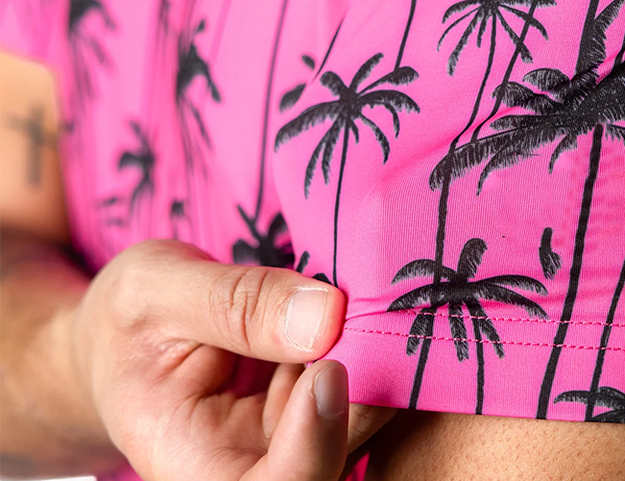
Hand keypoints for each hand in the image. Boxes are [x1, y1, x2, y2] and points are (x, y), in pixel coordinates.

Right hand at [67, 238, 395, 480]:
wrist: (125, 329)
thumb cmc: (126, 318)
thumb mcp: (159, 290)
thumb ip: (237, 303)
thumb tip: (326, 316)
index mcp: (190, 461)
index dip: (314, 446)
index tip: (331, 369)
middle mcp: (248, 460)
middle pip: (329, 452)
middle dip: (360, 388)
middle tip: (369, 312)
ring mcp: (287, 430)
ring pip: (356, 412)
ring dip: (373, 355)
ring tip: (362, 293)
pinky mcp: (311, 398)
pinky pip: (357, 377)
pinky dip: (365, 336)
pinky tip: (357, 295)